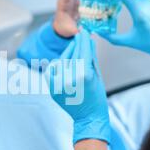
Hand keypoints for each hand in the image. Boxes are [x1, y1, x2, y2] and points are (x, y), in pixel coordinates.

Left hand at [45, 29, 110, 144]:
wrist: (88, 117)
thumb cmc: (96, 97)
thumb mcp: (97, 75)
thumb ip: (91, 57)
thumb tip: (88, 41)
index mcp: (83, 75)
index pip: (83, 52)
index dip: (83, 41)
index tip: (83, 32)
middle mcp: (69, 79)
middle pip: (72, 56)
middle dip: (76, 45)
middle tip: (78, 36)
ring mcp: (59, 84)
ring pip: (61, 61)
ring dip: (68, 54)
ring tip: (74, 50)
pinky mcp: (52, 89)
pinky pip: (52, 71)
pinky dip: (57, 65)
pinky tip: (63, 62)